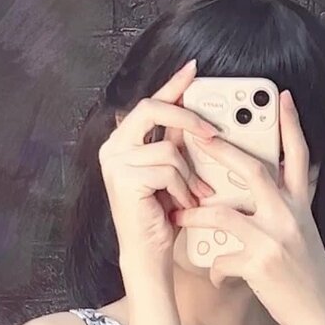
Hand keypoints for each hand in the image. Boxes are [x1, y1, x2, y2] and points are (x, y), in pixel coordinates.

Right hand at [98, 59, 217, 267]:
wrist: (149, 254)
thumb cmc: (162, 217)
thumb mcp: (171, 172)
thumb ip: (175, 141)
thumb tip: (193, 112)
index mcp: (122, 142)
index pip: (150, 103)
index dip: (172, 86)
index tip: (192, 70)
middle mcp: (112, 147)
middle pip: (153, 110)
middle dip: (188, 119)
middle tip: (212, 132)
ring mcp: (115, 162)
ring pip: (168, 149)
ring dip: (187, 175)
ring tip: (189, 196)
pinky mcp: (124, 179)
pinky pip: (167, 170)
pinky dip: (181, 189)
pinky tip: (179, 205)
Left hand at [172, 90, 324, 324]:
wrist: (319, 314)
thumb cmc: (306, 276)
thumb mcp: (303, 235)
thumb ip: (286, 211)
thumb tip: (265, 195)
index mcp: (301, 205)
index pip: (299, 156)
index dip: (291, 125)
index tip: (281, 97)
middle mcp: (289, 216)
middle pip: (253, 171)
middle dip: (223, 150)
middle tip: (201, 134)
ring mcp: (274, 238)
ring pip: (224, 214)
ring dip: (196, 214)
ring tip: (180, 215)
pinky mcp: (260, 263)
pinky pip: (223, 258)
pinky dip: (215, 268)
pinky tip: (215, 276)